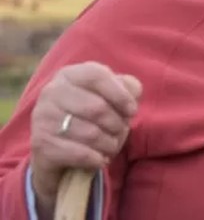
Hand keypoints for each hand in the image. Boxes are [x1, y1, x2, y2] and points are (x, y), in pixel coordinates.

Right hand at [28, 62, 141, 214]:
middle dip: (117, 124)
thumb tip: (132, 92)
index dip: (121, 95)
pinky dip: (97, 159)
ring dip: (109, 144)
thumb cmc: (92, 116)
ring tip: (111, 146)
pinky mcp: (41, 143)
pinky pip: (80, 154)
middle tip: (119, 132)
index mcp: (70, 75)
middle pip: (98, 108)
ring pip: (91, 134)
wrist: (57, 148)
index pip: (97, 76)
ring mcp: (43, 117)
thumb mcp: (111, 96)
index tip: (132, 111)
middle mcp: (51, 91)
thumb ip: (127, 87)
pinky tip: (100, 159)